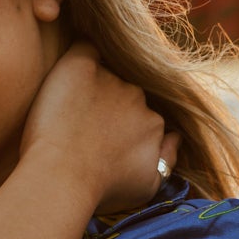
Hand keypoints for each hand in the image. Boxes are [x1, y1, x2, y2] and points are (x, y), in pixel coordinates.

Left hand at [20, 42, 178, 214]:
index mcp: (153, 122)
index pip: (140, 115)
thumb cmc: (99, 189)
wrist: (62, 177)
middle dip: (107, 105)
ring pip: (103, 73)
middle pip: (124, 92)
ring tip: (64, 110)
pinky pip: (84, 48)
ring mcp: (110, 79)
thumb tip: (177, 137)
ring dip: (90, 86)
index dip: (119, 127)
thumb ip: (167, 160)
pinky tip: (68, 73)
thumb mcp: (146, 186)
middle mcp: (137, 97)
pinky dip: (79, 56)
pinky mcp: (81, 66)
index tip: (98, 141)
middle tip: (79, 126)